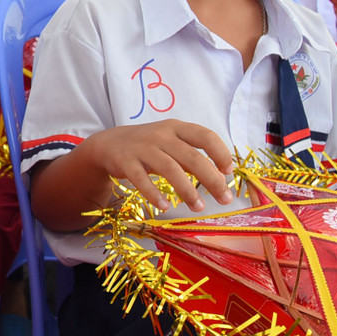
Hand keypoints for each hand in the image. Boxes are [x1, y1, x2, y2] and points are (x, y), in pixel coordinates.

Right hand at [77, 120, 235, 211]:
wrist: (109, 144)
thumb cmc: (149, 146)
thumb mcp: (171, 143)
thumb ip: (193, 155)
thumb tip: (221, 175)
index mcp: (176, 128)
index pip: (205, 136)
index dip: (221, 153)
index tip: (228, 172)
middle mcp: (161, 135)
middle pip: (192, 157)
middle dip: (212, 180)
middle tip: (225, 199)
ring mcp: (142, 148)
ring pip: (170, 169)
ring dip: (187, 190)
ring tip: (198, 207)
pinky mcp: (126, 162)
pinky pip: (141, 180)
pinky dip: (154, 194)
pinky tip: (165, 207)